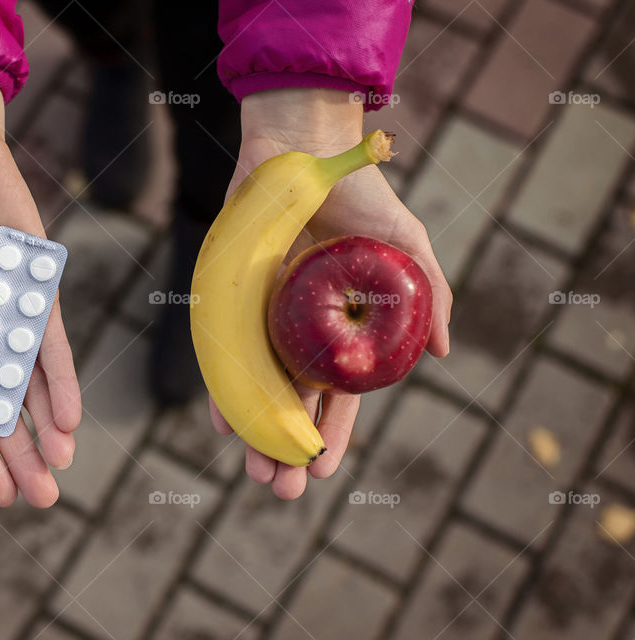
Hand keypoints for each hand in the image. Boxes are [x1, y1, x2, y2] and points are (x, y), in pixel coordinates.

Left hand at [210, 88, 451, 499]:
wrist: (302, 149)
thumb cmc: (360, 195)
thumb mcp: (406, 245)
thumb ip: (429, 295)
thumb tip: (441, 353)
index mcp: (342, 328)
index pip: (337, 395)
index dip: (332, 435)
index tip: (324, 473)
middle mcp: (301, 331)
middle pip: (293, 402)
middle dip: (289, 449)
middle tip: (282, 491)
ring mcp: (264, 318)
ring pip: (257, 389)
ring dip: (255, 433)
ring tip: (254, 472)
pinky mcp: (232, 299)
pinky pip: (223, 352)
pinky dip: (221, 385)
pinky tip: (220, 420)